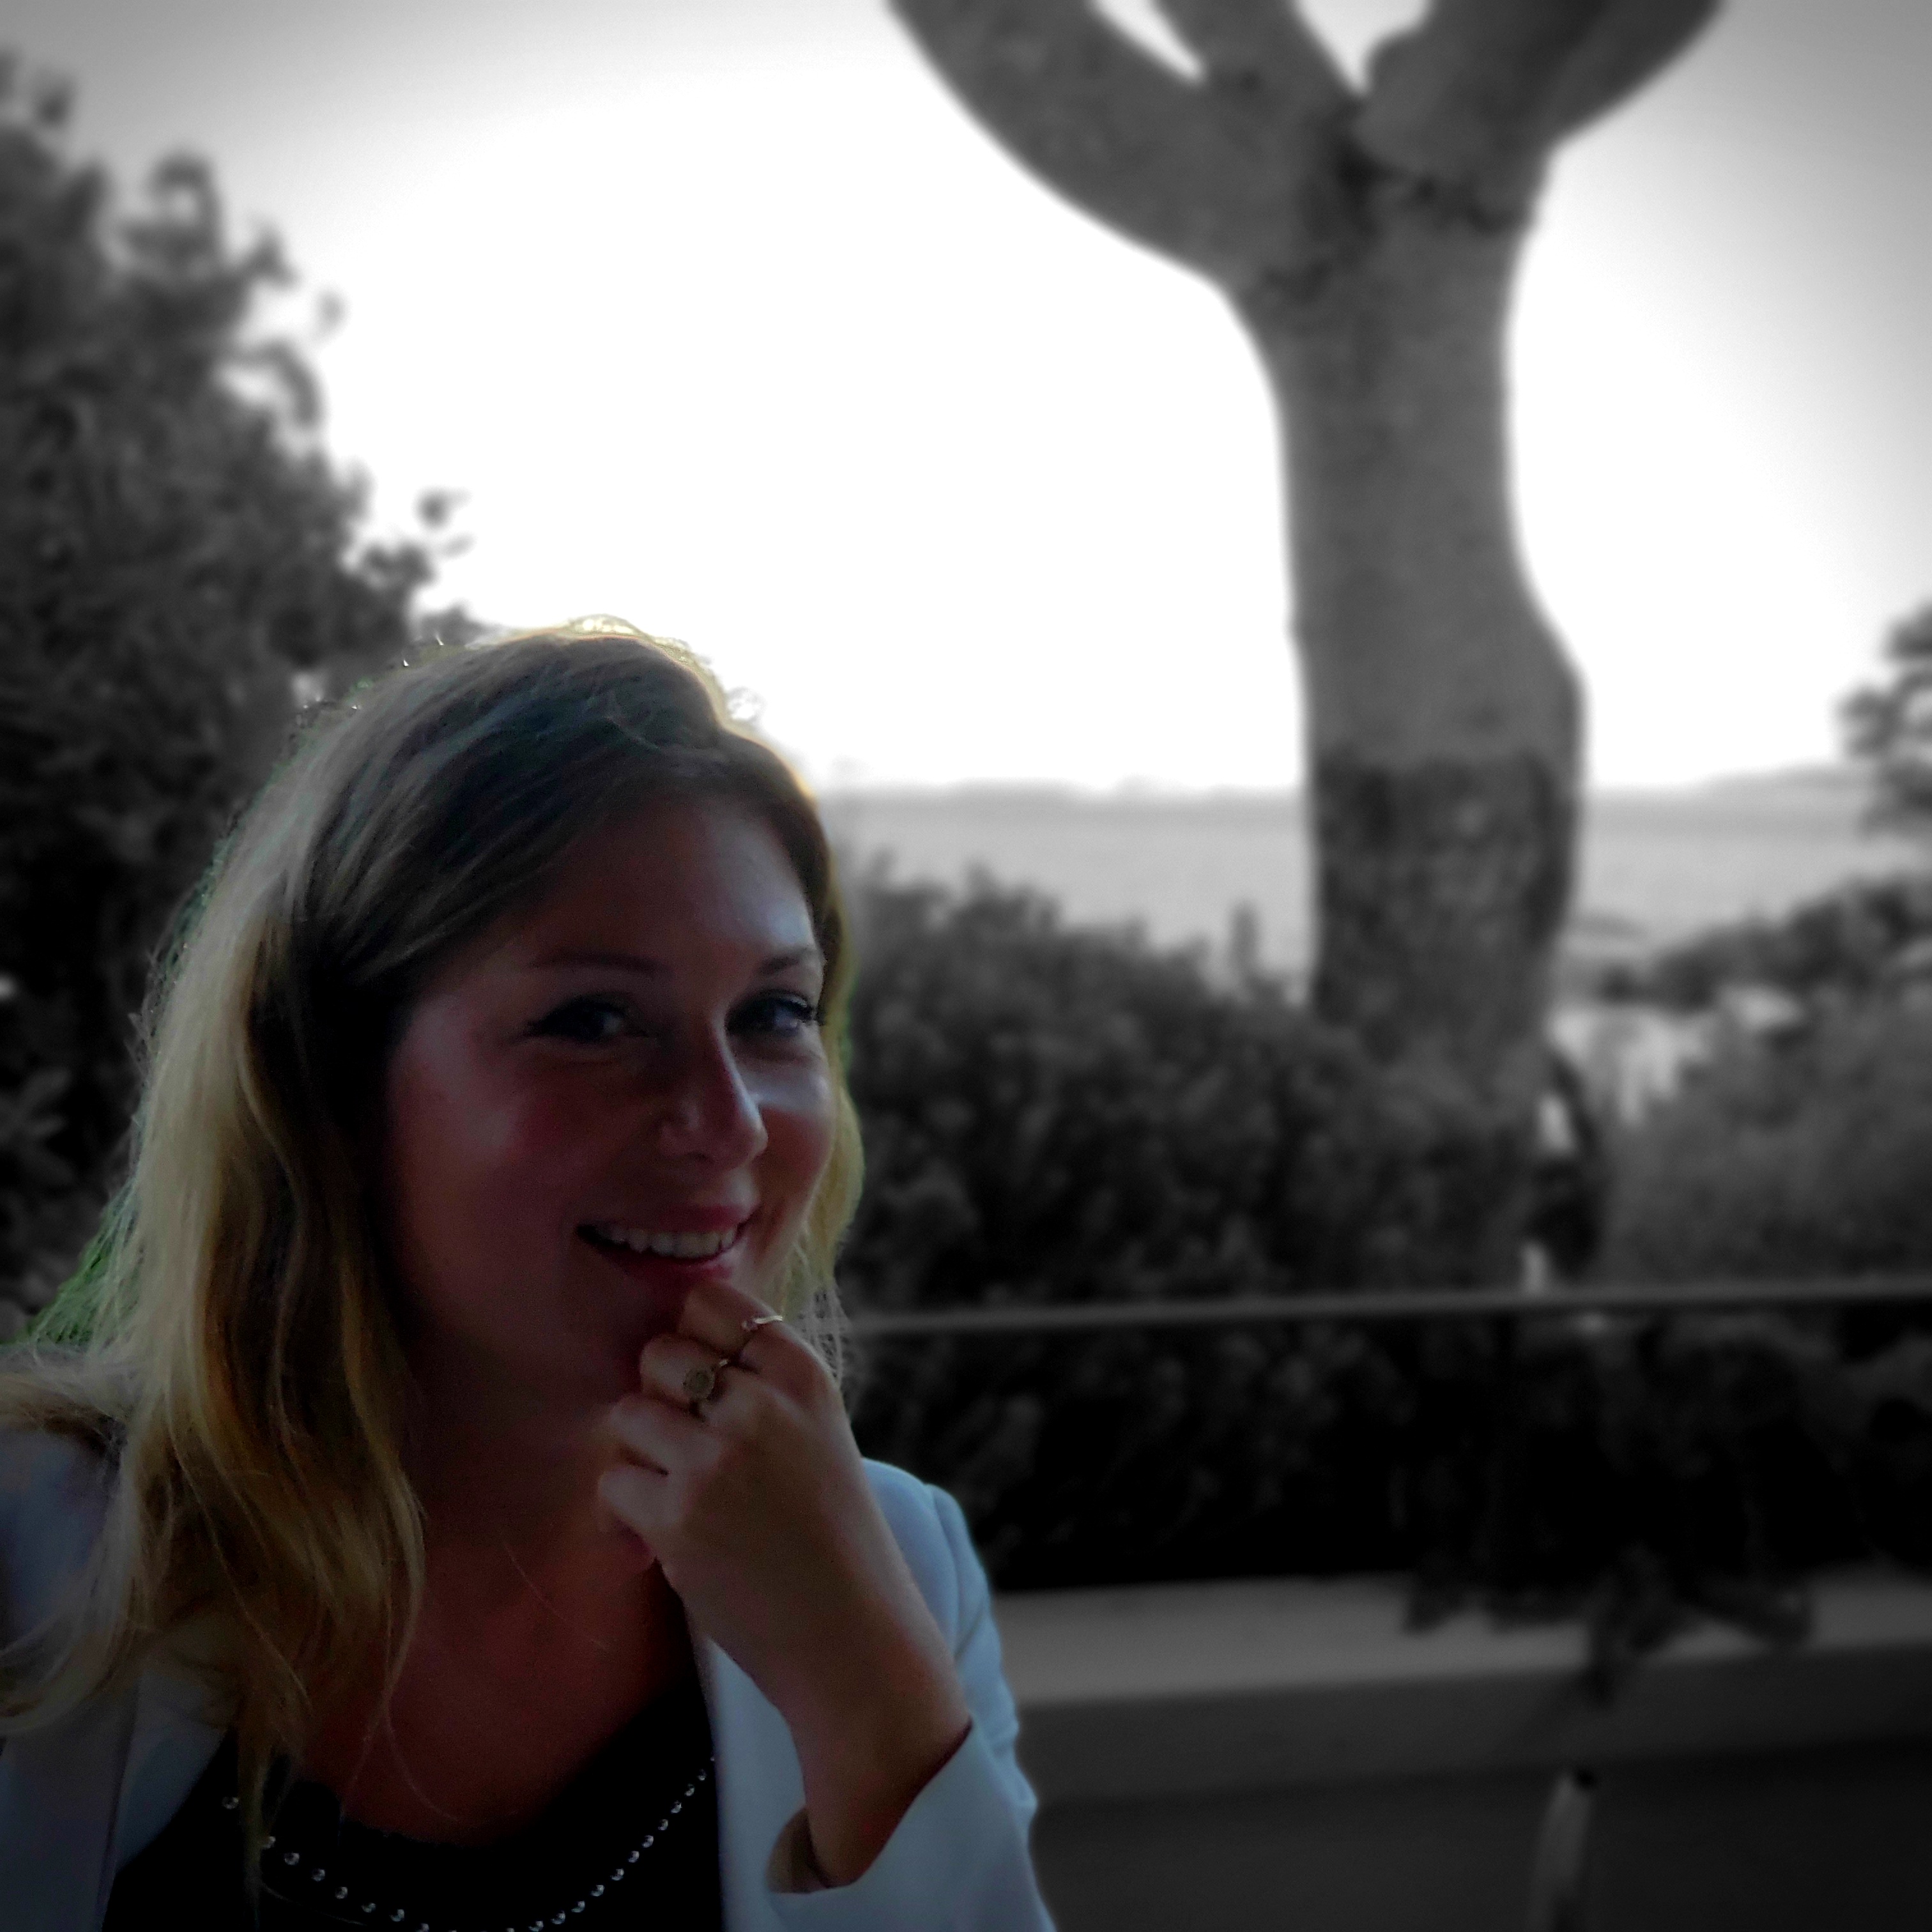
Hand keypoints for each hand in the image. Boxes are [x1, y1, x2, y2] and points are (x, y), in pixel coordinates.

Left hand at [598, 1280, 970, 1884]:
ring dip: (639, 1456)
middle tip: (687, 1448)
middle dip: (661, 1399)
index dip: (694, 1339)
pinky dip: (625, 1512)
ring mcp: (716, 1459)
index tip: (706, 1384)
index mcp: (803, 1374)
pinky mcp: (677, 1518)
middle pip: (659, 1354)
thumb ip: (762, 1386)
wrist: (851, 1636)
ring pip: (627, 1416)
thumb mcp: (818, 1431)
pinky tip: (661, 1538)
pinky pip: (613, 1483)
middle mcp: (760, 1405)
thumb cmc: (832, 1535)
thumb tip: (677, 1345)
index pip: (712, 1302)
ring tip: (677, 1496)